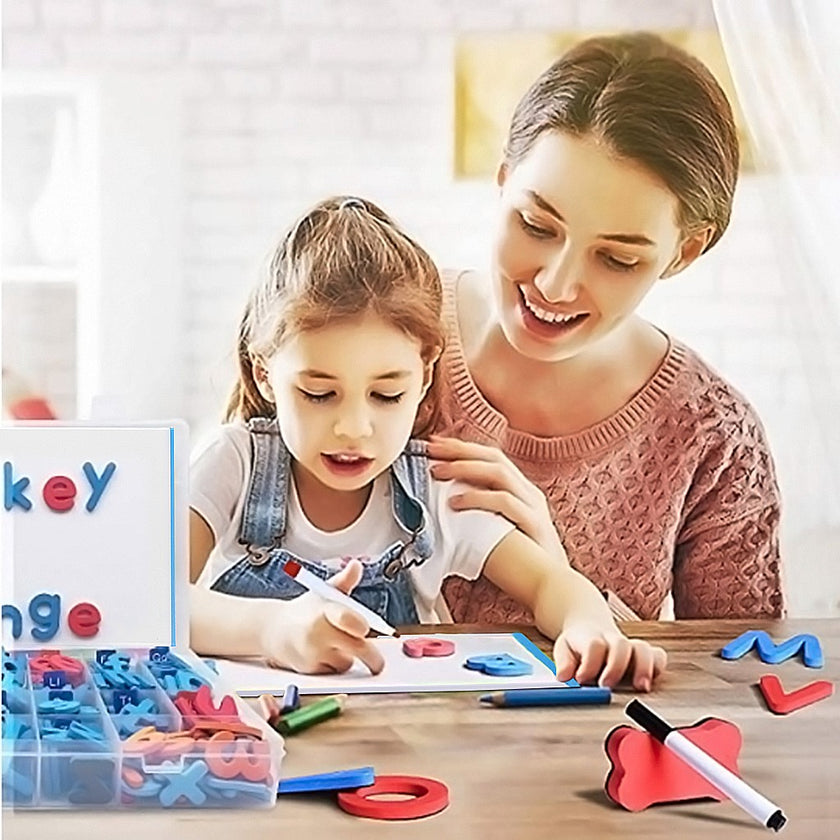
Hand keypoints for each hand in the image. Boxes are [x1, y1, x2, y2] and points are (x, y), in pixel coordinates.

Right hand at [259, 560, 385, 675]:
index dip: (360, 625)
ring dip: (349, 657)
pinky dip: (335, 665)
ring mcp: (313, 653)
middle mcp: (318, 633)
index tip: (367, 629)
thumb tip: (356, 564)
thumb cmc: (305, 610)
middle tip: (378, 663)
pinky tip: (325, 653)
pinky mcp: (310, 669)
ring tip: (337, 644)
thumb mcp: (323, 592)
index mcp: (324, 611)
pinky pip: (334, 671)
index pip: (346, 618)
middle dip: (372, 658)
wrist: (274, 630)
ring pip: (346, 662)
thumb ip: (344, 581)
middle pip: (357, 648)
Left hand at [426, 436, 561, 555]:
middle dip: (460, 450)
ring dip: (464, 469)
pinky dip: (477, 498)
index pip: (491, 457)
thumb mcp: (498, 529)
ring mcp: (534, 506)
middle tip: (430, 449)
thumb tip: (443, 502)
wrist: (554, 589)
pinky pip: (505, 503)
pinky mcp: (534, 525)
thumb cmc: (519, 561)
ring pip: (499, 473)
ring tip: (437, 472)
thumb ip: (480, 513)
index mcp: (521, 490)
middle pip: (494, 458)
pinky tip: (455, 502)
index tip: (434, 444)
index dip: (463, 447)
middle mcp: (529, 492)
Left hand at [552, 623, 666, 691]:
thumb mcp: (564, 649)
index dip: (589, 663)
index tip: (581, 679)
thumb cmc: (578, 644)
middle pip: (621, 645)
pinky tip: (650, 681)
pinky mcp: (644, 654)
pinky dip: (657, 667)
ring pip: (643, 649)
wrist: (590, 625)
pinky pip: (658, 656)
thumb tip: (564, 676)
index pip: (594, 645)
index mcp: (592, 638)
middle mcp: (614, 640)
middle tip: (606, 684)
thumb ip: (564, 663)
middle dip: (616, 666)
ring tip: (641, 687)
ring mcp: (630, 647)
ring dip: (644, 668)